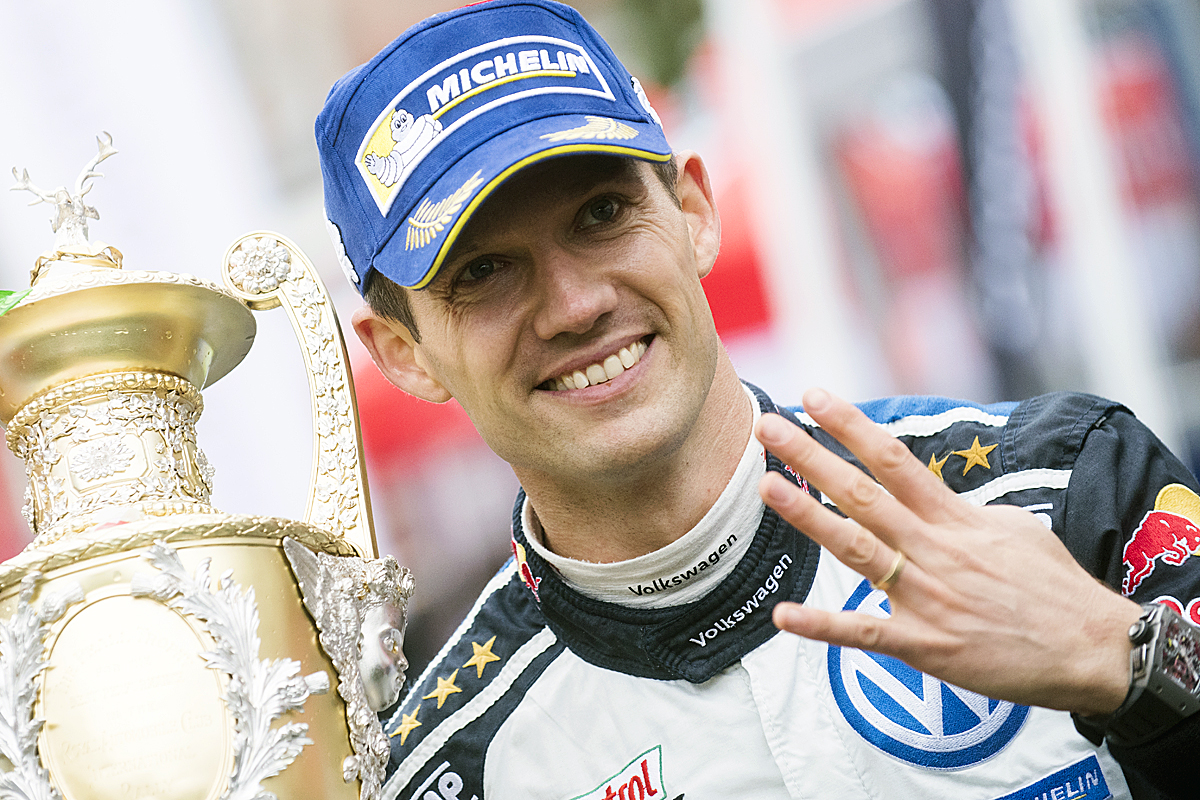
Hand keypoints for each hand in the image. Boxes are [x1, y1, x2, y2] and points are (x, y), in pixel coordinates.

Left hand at [754, 388, 1140, 715]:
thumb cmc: (1056, 588)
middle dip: (812, 457)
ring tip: (767, 487)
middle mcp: (934, 550)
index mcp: (955, 519)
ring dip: (808, 518)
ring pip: (857, 550)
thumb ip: (965, 513)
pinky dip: (822, 626)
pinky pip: (865, 634)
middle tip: (768, 427)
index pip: (893, 460)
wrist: (1096, 651)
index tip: (813, 396)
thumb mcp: (1016, 529)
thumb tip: (934, 500)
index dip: (850, 426)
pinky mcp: (926, 645)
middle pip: (863, 494)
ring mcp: (927, 597)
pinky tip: (783, 616)